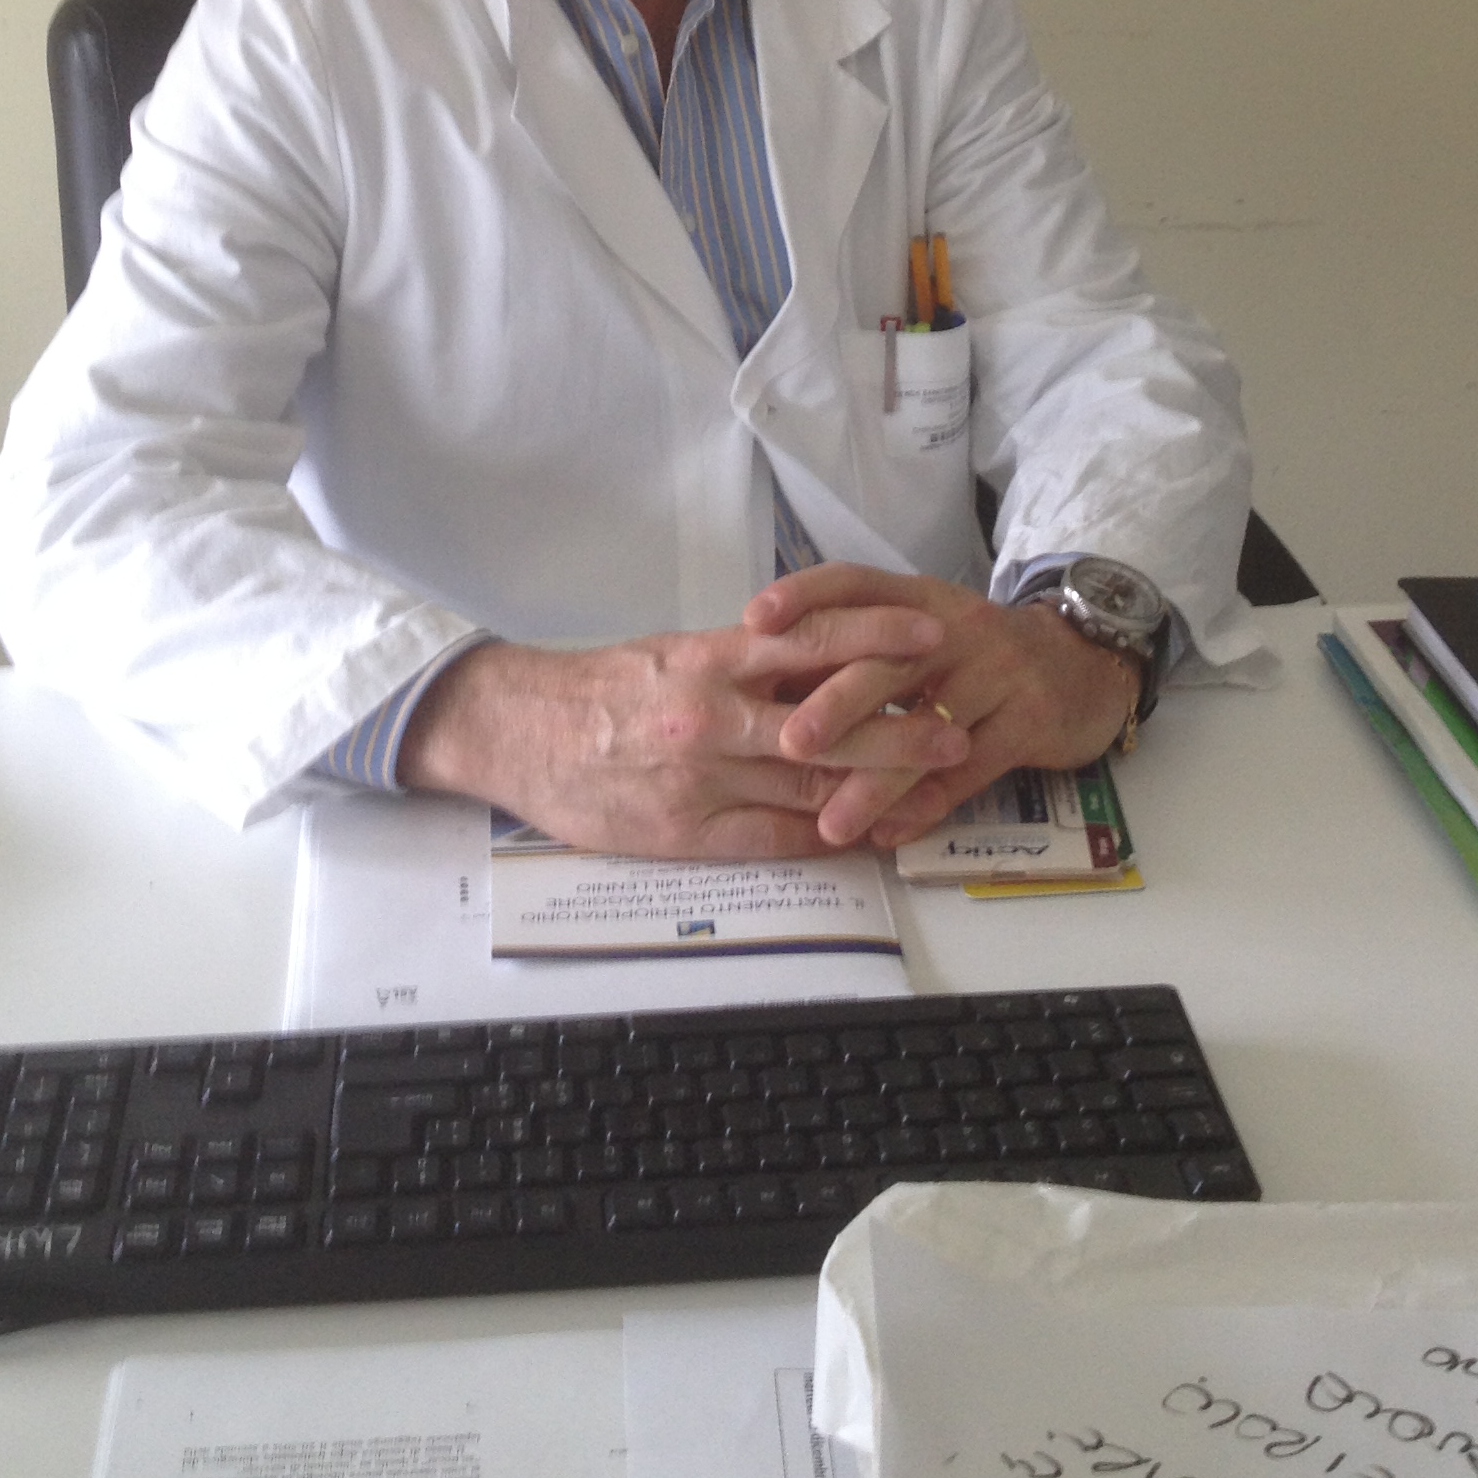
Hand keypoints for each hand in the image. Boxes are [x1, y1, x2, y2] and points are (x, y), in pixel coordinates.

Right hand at [392, 594, 970, 858]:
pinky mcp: (684, 830)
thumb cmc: (603, 687)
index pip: (810, 645)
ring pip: (806, 784)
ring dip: (873, 788)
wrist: (521, 730)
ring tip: (926, 788)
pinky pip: (769, 838)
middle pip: (825, 721)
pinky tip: (858, 837)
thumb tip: (818, 658)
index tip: (928, 639)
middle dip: (898, 727)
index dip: (875, 644)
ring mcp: (702, 778)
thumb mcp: (678, 654)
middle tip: (955, 725)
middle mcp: (714, 715)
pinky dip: (819, 837)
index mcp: (712, 658)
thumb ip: (744, 660)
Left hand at [744, 564, 1141, 851]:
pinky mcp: (1032, 719)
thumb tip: (769, 681)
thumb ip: (862, 648)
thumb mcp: (924, 633)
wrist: (1083, 664)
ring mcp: (999, 672)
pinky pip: (971, 771)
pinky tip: (890, 835)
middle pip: (889, 660)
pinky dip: (927, 806)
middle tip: (789, 743)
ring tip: (833, 823)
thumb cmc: (980, 655)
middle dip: (836, 704)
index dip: (804, 596)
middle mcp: (955, 627)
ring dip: (876, 782)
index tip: (752, 622)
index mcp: (918, 599)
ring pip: (927, 730)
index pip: (855, 582)